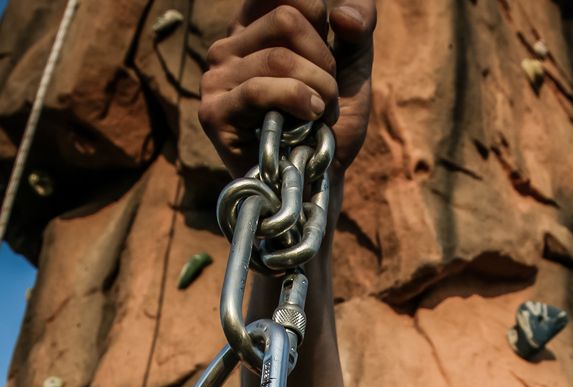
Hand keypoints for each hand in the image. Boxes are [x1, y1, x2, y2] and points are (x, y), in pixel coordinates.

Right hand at [200, 1, 375, 176]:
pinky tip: (309, 120)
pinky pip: (259, 89)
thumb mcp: (352, 69)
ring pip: (278, 56)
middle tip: (326, 96)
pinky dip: (296, 102)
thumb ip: (358, 27)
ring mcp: (216, 79)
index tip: (329, 58)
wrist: (316, 184)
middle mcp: (228, 46)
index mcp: (253, 27)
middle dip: (323, 60)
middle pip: (286, 17)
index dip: (321, 18)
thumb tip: (340, 13)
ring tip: (318, 115)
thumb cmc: (328, 127)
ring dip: (317, 89)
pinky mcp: (213, 113)